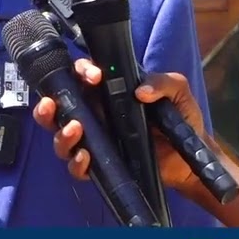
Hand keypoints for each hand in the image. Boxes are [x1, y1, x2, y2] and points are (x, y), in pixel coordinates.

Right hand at [32, 59, 212, 195]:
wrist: (190, 156)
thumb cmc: (182, 119)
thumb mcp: (177, 92)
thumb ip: (163, 83)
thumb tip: (141, 91)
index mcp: (108, 92)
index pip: (81, 77)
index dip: (80, 72)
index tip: (94, 76)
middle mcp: (96, 114)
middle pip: (59, 108)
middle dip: (48, 105)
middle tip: (52, 104)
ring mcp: (96, 140)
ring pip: (61, 137)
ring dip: (61, 134)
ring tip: (76, 129)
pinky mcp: (101, 165)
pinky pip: (77, 167)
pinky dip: (76, 163)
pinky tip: (86, 157)